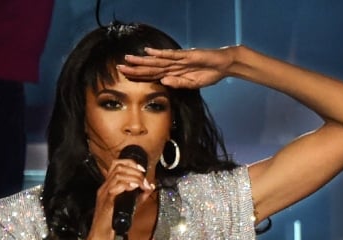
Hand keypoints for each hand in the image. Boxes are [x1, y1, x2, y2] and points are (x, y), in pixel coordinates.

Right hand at [83, 153, 154, 239]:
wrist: (101, 236)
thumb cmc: (113, 223)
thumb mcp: (130, 205)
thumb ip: (140, 195)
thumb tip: (151, 186)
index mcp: (109, 186)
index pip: (117, 164)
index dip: (131, 163)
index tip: (142, 170)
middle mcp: (105, 187)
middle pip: (118, 167)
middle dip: (135, 171)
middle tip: (144, 180)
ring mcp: (104, 193)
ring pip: (118, 175)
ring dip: (134, 178)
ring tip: (142, 185)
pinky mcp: (106, 202)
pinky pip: (114, 188)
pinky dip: (126, 185)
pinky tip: (134, 188)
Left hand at [118, 46, 236, 88]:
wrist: (223, 65)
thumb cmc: (209, 74)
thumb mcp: (193, 84)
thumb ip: (179, 84)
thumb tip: (163, 82)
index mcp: (173, 74)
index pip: (153, 76)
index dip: (139, 76)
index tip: (125, 78)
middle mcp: (173, 66)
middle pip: (150, 68)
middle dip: (135, 69)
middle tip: (118, 68)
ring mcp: (179, 60)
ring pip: (157, 61)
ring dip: (142, 60)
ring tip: (127, 59)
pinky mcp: (186, 55)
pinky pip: (171, 55)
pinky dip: (160, 53)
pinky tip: (148, 52)